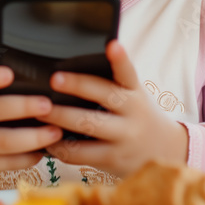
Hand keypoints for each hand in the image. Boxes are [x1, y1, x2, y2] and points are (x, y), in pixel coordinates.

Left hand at [41, 41, 188, 176]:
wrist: (164, 152)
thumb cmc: (136, 116)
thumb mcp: (133, 96)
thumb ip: (112, 83)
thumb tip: (69, 69)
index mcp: (134, 92)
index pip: (128, 72)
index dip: (120, 59)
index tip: (112, 45)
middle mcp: (132, 112)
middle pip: (105, 96)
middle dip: (78, 86)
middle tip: (54, 79)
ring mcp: (124, 137)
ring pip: (89, 125)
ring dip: (61, 117)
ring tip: (40, 110)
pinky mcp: (113, 159)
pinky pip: (82, 153)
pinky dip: (61, 147)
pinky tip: (47, 141)